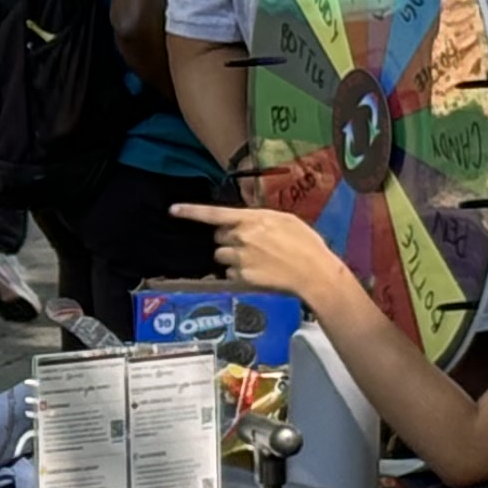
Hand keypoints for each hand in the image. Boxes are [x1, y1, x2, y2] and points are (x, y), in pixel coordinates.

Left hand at [172, 201, 362, 313]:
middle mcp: (242, 237)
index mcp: (253, 219)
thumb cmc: (306, 245)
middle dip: (228, 240)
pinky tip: (259, 273)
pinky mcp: (241, 277)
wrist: (315, 274)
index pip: (214, 213)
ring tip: (257, 261)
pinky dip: (239, 274)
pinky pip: (229, 274)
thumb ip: (260, 218)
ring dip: (232, 258)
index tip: (173, 210)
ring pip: (221, 256)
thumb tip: (245, 220)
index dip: (191, 211)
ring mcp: (240, 259)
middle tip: (251, 245)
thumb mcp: (286, 221)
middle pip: (218, 237)